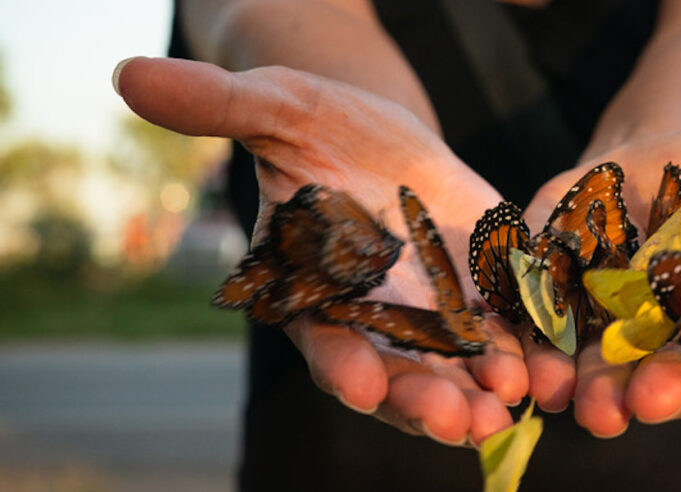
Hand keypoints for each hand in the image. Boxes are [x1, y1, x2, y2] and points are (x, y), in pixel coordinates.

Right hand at [114, 57, 528, 445]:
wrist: (379, 133)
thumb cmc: (315, 121)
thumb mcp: (275, 106)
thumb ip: (218, 106)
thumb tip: (129, 77)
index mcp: (315, 290)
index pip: (323, 338)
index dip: (340, 363)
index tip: (361, 386)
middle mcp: (372, 317)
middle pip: (397, 371)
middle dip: (424, 398)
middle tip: (457, 421)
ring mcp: (429, 312)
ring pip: (455, 367)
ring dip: (481, 391)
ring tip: (507, 406)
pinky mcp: (479, 293)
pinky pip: (504, 330)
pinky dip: (524, 351)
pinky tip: (547, 367)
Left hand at [522, 132, 680, 436]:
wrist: (652, 157)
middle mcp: (671, 341)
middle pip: (666, 376)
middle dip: (655, 391)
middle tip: (644, 403)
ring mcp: (607, 326)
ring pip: (597, 368)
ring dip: (585, 385)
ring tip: (573, 395)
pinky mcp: (552, 299)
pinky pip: (537, 327)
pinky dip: (524, 341)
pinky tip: (514, 351)